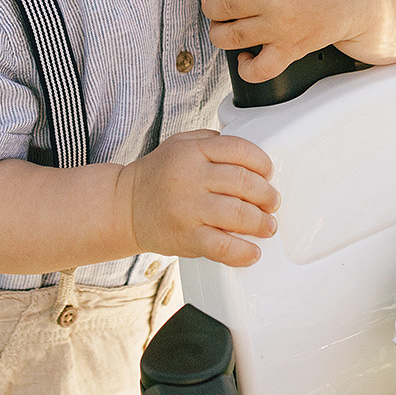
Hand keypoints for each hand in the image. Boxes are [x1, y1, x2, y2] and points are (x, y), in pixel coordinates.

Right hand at [122, 131, 277, 267]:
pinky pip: (222, 247)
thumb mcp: (179, 144)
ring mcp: (188, 209)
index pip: (240, 150)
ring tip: (266, 225)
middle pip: (244, 182)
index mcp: (192, 152)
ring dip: (261, 223)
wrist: (123, 207)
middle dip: (267, 195)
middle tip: (272, 202)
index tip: (268, 173)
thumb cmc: (156, 177)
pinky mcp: (186, 238)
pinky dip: (243, 252)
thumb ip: (212, 142)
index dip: (262, 163)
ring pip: (239, 214)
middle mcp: (191, 178)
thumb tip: (249, 154)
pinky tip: (251, 251)